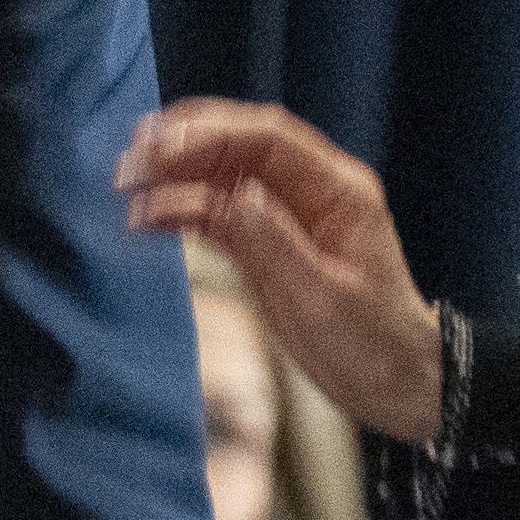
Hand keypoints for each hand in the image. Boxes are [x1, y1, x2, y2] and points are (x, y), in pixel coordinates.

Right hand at [115, 101, 440, 438]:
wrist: (394, 384)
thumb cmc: (374, 342)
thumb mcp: (325, 299)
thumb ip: (277, 245)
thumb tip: (237, 194)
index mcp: (338, 190)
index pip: (269, 140)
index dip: (213, 135)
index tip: (163, 149)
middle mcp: (309, 192)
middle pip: (240, 147)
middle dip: (184, 146)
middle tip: (132, 160)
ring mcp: (283, 216)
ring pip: (221, 179)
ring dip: (173, 178)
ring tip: (125, 187)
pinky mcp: (262, 246)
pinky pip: (215, 216)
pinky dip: (180, 213)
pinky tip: (145, 218)